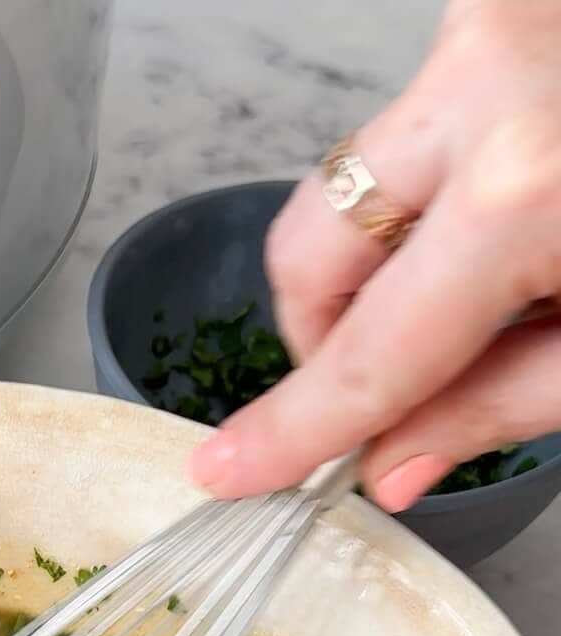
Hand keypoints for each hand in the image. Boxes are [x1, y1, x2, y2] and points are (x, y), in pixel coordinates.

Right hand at [189, 0, 560, 509]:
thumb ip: (503, 405)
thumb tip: (393, 462)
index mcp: (529, 196)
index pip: (367, 352)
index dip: (290, 427)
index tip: (225, 469)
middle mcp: (488, 90)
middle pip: (310, 249)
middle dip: (319, 335)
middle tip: (376, 382)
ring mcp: (491, 28)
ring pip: (349, 183)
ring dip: (380, 264)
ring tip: (479, 290)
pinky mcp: (500, 8)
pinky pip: (415, 127)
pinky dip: (440, 197)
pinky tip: (520, 214)